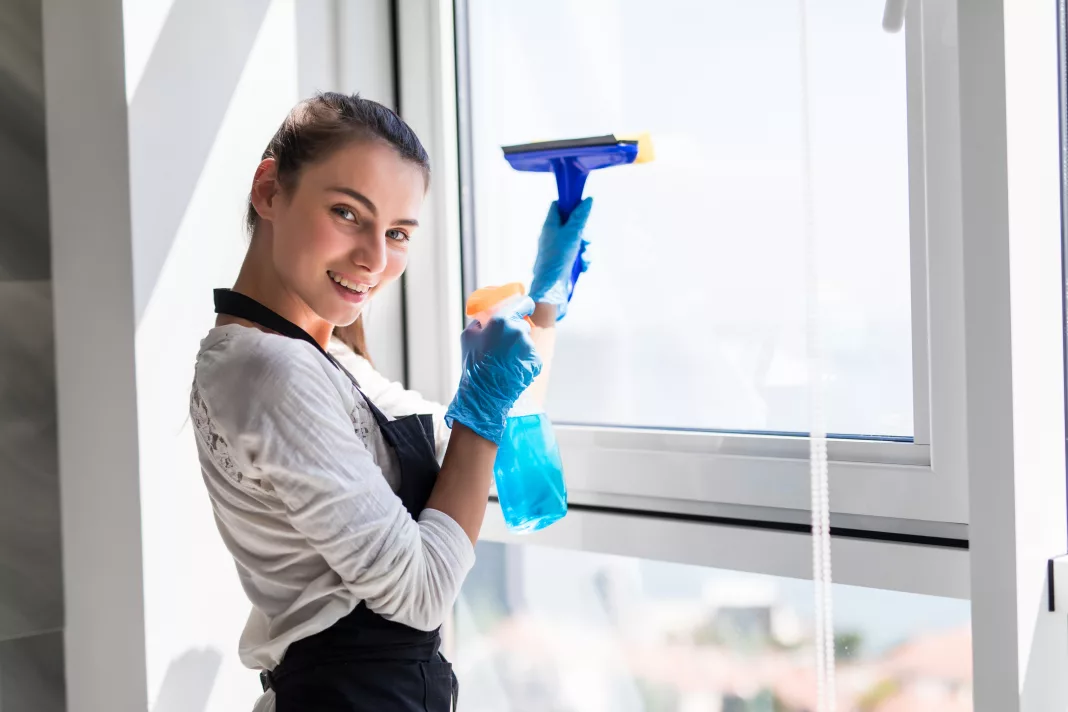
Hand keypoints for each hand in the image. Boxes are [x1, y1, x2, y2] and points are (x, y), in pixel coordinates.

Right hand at [445, 296, 541, 443]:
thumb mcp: (468, 336)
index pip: (524, 303)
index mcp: (503, 320)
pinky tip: (512, 369)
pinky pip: (531, 357)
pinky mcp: (536, 362)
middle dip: (515, 332)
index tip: (524, 308)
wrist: (484, 392)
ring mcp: (529, 347)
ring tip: (505, 362)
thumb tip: (485, 320)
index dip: (524, 305)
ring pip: (526, 342)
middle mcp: (519, 331)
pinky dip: (524, 361)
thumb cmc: (474, 364)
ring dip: (519, 348)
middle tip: (503, 345)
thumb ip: (480, 322)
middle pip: (523, 325)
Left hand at [529, 197, 593, 318]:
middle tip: (586, 240)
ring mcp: (557, 250)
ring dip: (585, 249)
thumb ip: (580, 216)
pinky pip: (577, 256)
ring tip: (584, 258)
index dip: (569, 204)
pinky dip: (582, 260)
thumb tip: (587, 199)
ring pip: (577, 242)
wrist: (551, 288)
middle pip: (572, 225)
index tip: (582, 207)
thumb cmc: (558, 258)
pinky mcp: (562, 263)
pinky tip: (583, 267)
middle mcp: (552, 236)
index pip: (557, 206)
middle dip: (583, 233)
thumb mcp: (572, 233)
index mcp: (550, 225)